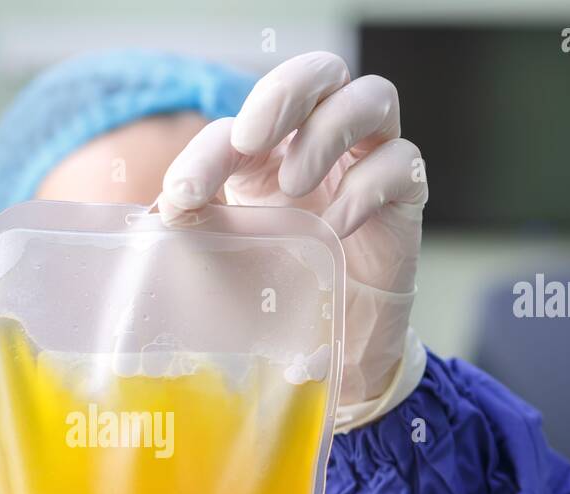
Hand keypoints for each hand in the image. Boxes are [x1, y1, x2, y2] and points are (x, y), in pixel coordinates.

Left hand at [159, 51, 426, 404]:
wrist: (338, 344)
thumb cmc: (285, 288)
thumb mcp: (235, 253)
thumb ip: (203, 222)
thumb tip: (162, 209)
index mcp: (274, 149)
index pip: (241, 126)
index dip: (208, 152)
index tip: (182, 196)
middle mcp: (325, 141)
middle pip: (321, 72)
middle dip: (283, 94)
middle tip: (250, 137)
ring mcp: (371, 161)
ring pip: (372, 98)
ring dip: (328, 131)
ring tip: (294, 185)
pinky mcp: (406, 197)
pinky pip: (402, 164)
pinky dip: (367, 187)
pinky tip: (336, 228)